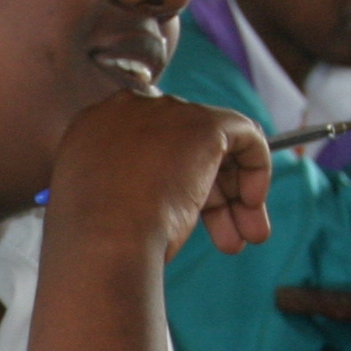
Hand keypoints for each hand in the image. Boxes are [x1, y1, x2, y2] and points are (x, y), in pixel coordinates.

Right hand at [47, 90, 273, 259]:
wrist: (102, 242)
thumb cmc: (94, 240)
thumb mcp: (99, 206)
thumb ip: (121, 189)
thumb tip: (158, 200)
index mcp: (95, 126)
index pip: (148, 143)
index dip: (171, 179)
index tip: (183, 214)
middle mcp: (129, 109)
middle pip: (183, 144)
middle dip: (210, 192)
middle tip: (226, 236)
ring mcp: (167, 112)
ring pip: (214, 145)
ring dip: (233, 194)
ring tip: (245, 238)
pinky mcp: (205, 124)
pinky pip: (245, 134)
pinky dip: (256, 167)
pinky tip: (251, 205)